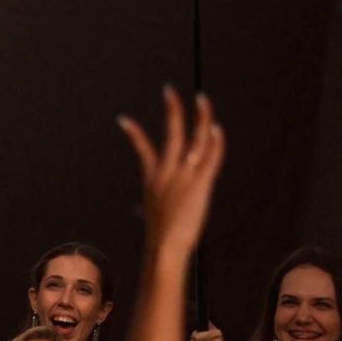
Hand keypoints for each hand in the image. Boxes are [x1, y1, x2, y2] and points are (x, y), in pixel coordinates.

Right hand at [117, 88, 224, 255]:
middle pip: (171, 134)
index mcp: (153, 180)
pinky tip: (217, 128)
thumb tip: (139, 211)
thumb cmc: (158, 239)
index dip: (133, 134)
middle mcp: (168, 173)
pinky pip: (210, 157)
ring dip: (200, 117)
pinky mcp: (200, 184)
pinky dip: (215, 142)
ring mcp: (185, 176)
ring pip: (195, 139)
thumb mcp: (149, 218)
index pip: (142, 150)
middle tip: (169, 91)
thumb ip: (146, 208)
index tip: (124, 120)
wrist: (164, 249)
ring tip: (202, 99)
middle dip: (171, 110)